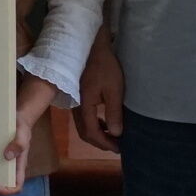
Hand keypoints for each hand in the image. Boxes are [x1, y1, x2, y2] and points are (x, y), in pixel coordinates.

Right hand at [72, 33, 125, 150]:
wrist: (91, 47)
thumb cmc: (105, 66)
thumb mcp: (114, 89)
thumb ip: (114, 112)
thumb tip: (116, 134)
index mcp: (84, 106)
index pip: (92, 133)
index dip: (105, 144)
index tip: (120, 148)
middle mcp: (76, 107)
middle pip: (85, 133)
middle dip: (101, 143)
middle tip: (117, 147)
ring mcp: (75, 102)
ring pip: (83, 127)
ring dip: (97, 135)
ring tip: (113, 137)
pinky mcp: (78, 98)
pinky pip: (84, 118)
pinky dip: (95, 125)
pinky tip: (105, 123)